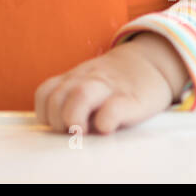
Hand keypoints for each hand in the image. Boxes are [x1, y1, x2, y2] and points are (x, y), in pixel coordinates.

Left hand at [34, 35, 183, 134]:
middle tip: (72, 132)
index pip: (45, 94)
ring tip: (84, 132)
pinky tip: (107, 128)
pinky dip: (105, 122)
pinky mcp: (131, 100)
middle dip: (57, 121)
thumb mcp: (87, 82)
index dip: (46, 114)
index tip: (59, 126)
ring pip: (80, 96)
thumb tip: (58, 131)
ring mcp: (109, 88)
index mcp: (74, 79)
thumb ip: (70, 99)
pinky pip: (112, 110)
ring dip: (75, 118)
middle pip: (56, 97)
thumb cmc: (114, 83)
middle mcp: (87, 81)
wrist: (151, 62)